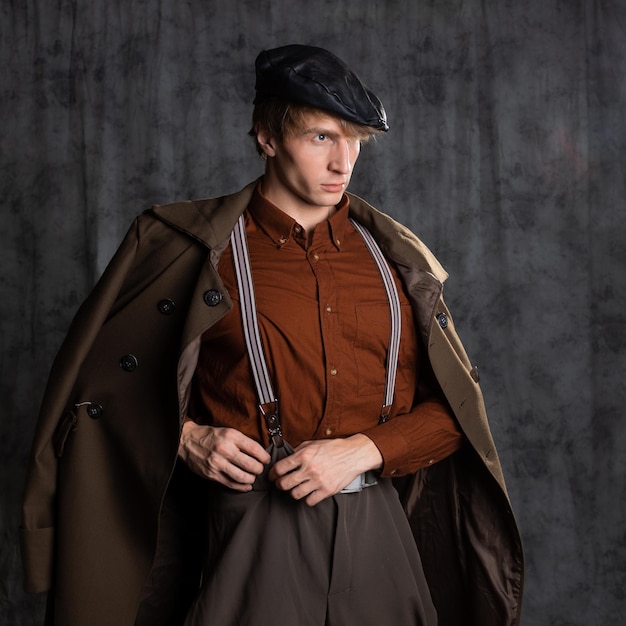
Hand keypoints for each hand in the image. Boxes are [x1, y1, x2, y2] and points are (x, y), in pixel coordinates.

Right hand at [178, 421, 270, 490]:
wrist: (187, 441)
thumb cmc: (210, 436)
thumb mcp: (228, 431)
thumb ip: (242, 441)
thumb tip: (260, 452)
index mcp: (231, 436)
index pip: (255, 449)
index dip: (264, 457)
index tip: (266, 460)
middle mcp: (225, 449)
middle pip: (250, 465)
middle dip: (259, 469)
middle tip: (260, 469)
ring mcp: (217, 463)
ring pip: (242, 476)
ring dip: (251, 479)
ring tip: (253, 477)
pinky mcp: (212, 474)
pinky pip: (231, 484)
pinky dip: (242, 487)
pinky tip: (246, 485)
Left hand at [268, 434, 382, 505]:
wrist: (354, 454)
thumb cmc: (334, 448)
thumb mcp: (313, 443)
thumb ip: (299, 450)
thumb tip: (286, 457)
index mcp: (304, 455)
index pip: (279, 468)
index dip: (272, 474)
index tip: (272, 476)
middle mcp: (309, 468)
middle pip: (284, 484)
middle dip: (279, 485)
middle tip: (281, 484)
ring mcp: (318, 481)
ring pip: (295, 494)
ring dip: (293, 492)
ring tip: (295, 488)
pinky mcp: (326, 490)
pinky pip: (309, 501)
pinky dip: (307, 498)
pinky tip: (308, 493)